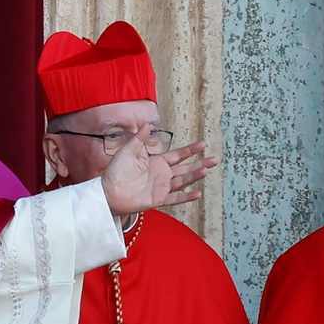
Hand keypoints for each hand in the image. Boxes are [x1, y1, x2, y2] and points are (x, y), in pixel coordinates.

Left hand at [101, 138, 219, 215]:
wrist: (108, 192)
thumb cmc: (115, 172)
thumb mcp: (127, 151)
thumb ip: (139, 139)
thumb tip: (148, 124)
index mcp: (157, 162)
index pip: (178, 155)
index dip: (190, 150)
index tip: (203, 144)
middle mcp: (162, 174)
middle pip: (186, 168)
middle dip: (200, 163)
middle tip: (215, 159)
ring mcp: (161, 187)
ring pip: (183, 181)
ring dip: (195, 176)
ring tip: (207, 170)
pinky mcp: (158, 199)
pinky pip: (174, 198)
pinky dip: (186, 197)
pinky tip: (197, 193)